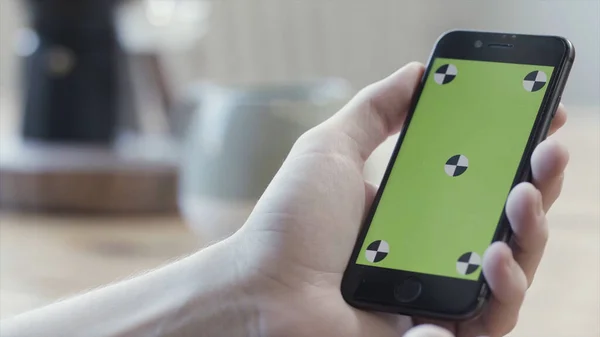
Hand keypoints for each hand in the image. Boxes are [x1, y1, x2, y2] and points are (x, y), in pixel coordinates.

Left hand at [231, 62, 568, 336]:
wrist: (264, 289)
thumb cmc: (290, 223)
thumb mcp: (331, 150)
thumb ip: (374, 110)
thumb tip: (416, 74)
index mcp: (415, 211)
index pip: (482, 185)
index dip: (517, 158)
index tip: (541, 126)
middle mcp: (432, 252)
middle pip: (507, 227)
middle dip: (539, 189)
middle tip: (546, 155)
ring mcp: (436, 294)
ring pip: (512, 275)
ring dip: (531, 236)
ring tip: (522, 201)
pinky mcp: (436, 332)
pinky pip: (488, 323)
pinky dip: (501, 293)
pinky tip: (492, 259)